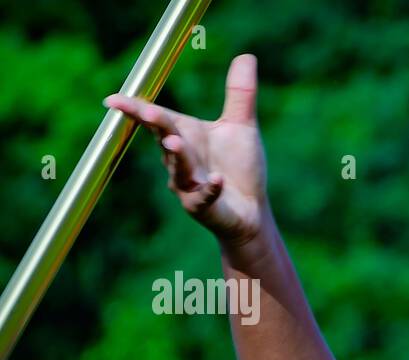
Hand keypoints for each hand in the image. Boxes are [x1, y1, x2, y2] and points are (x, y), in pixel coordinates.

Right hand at [105, 54, 266, 246]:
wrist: (252, 209)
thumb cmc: (240, 167)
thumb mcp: (242, 126)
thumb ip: (240, 94)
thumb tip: (246, 56)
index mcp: (184, 135)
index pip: (156, 118)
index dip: (134, 108)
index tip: (112, 99)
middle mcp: (179, 159)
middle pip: (163, 137)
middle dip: (156, 124)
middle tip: (148, 111)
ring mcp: (187, 185)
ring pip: (178, 168)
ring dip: (177, 156)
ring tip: (174, 143)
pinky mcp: (203, 207)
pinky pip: (204, 196)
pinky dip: (210, 188)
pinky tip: (217, 180)